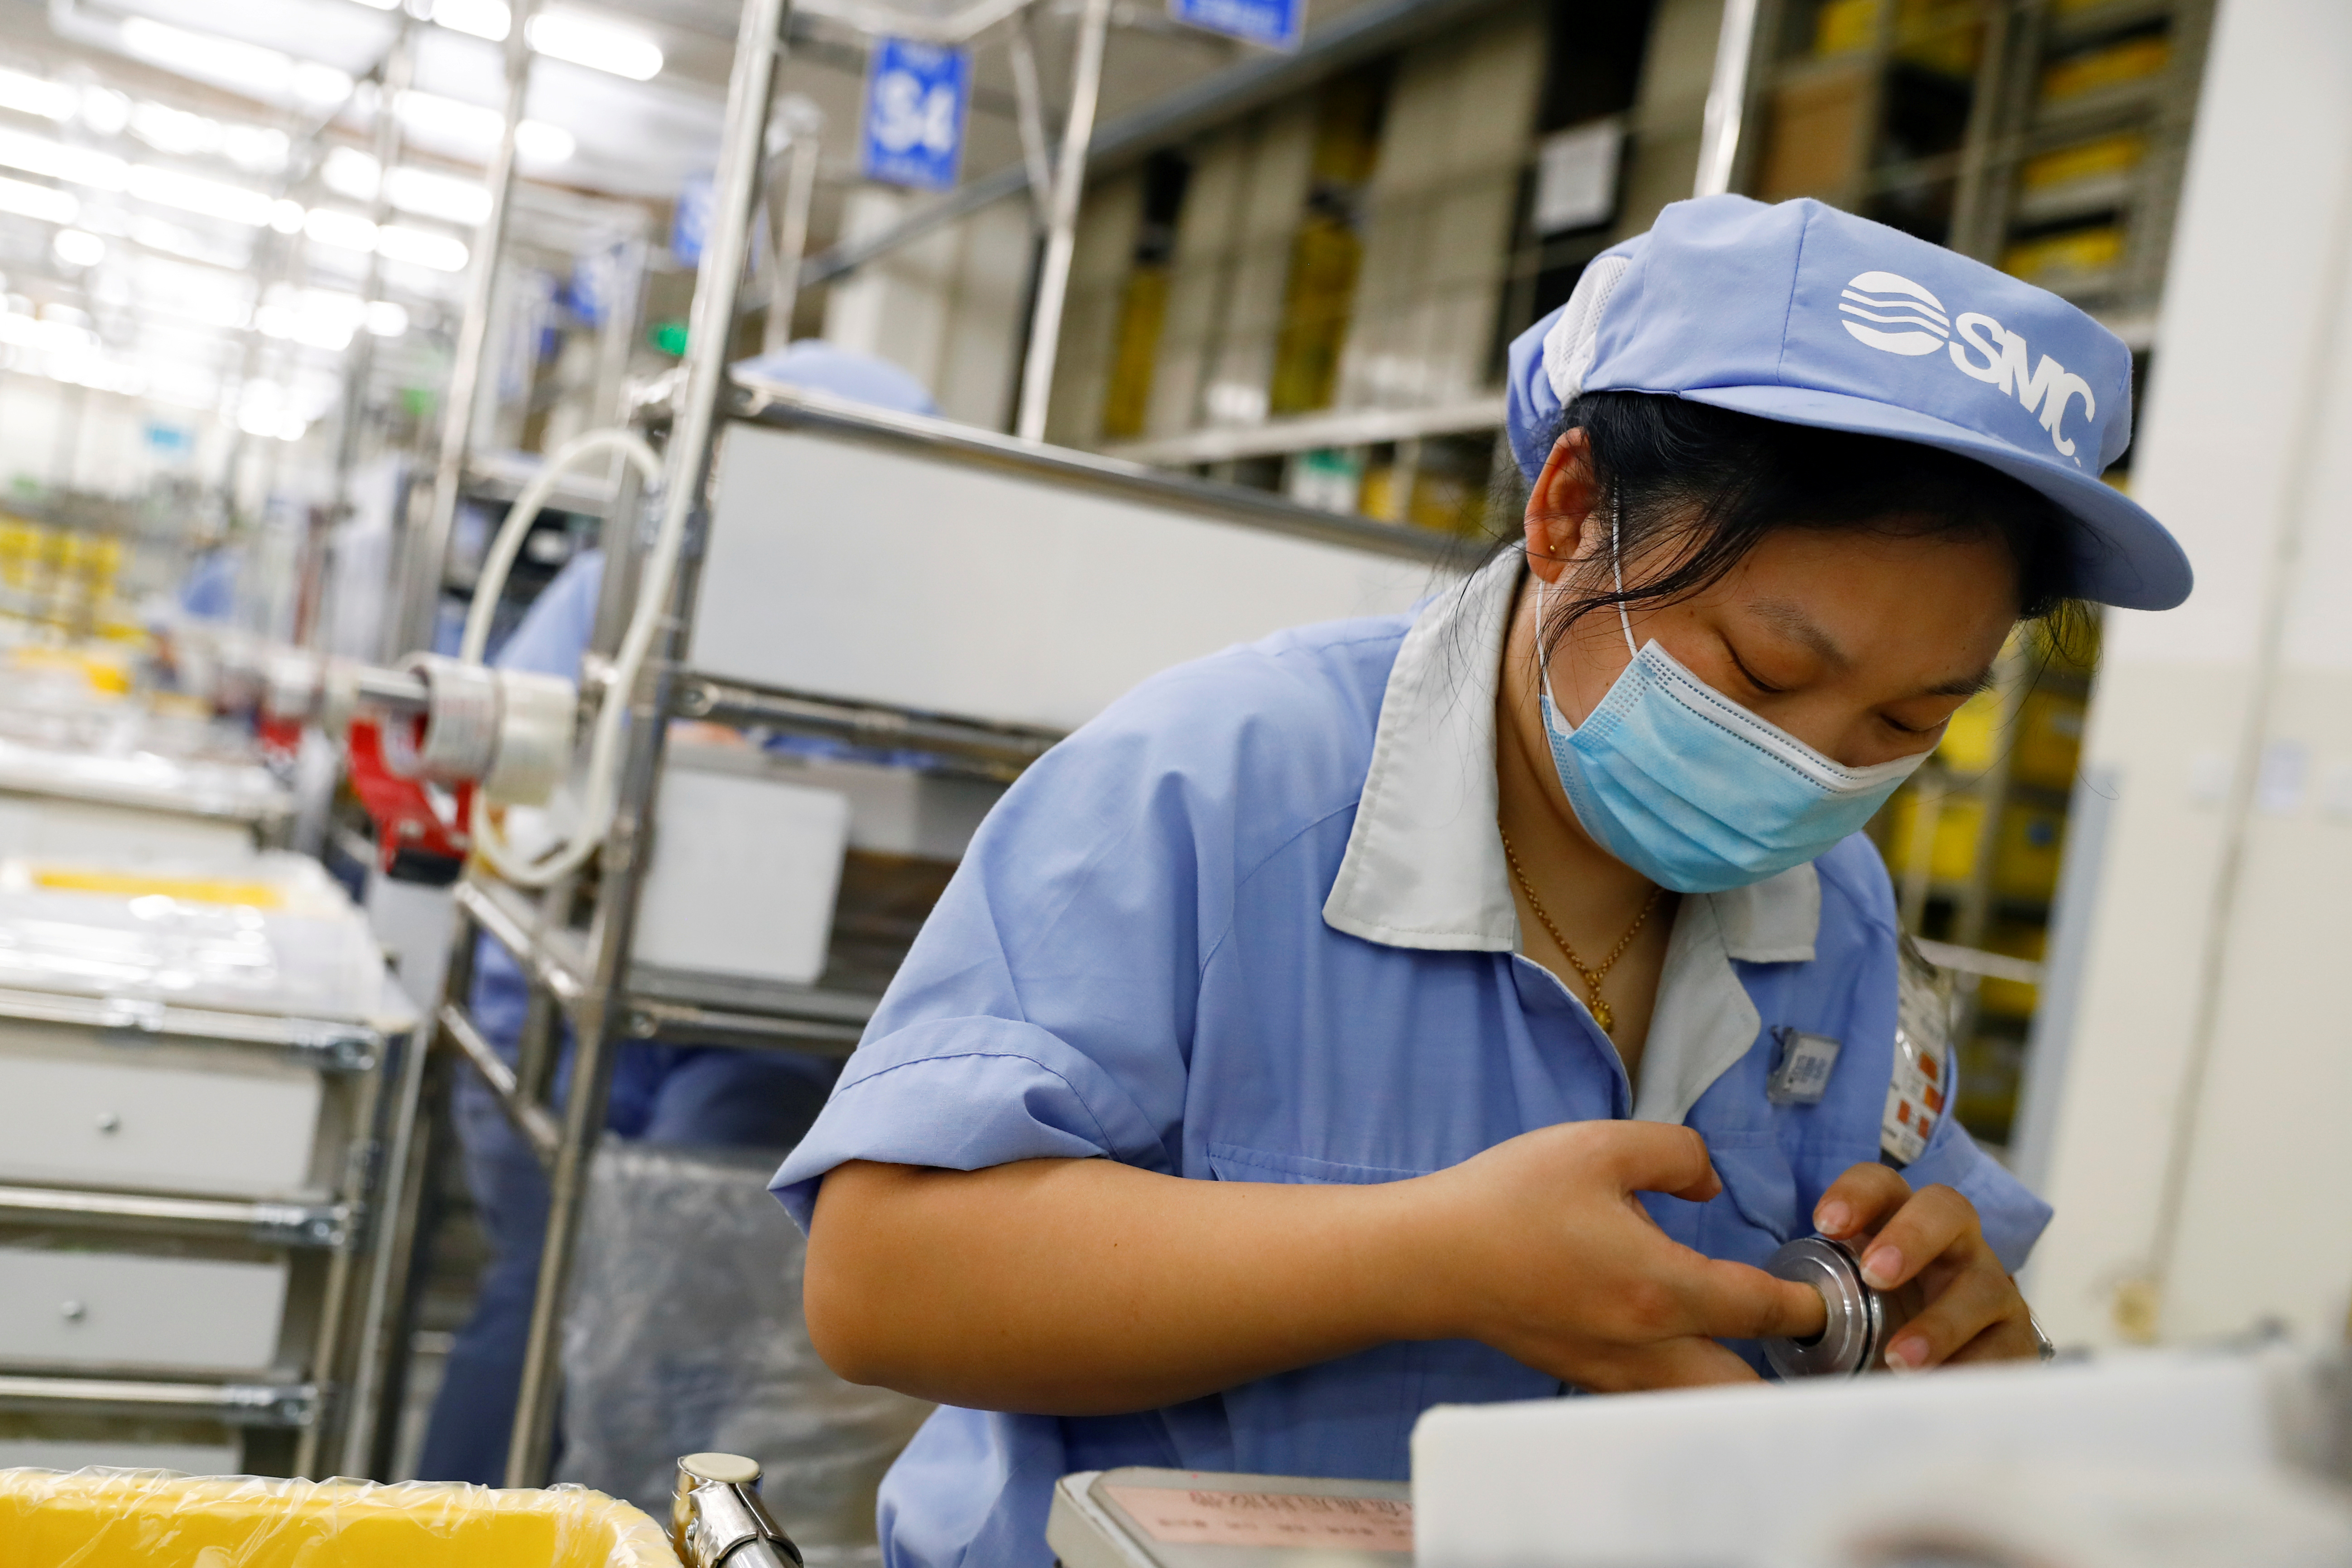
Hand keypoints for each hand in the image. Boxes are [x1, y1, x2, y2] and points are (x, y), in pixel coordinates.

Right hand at [1414, 1121, 1828, 1391]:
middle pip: (1744, 1388)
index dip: (1806, 1303)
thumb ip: (1676, 1153)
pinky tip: (1686, 1346)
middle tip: (1806, 1337)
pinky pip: (1659, 1395)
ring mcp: (1612, 1370)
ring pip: (1702, 1401)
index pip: (1762, 1310)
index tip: (1827, 1294)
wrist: (1428, 1258)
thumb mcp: (1598, 1145)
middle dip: (1785, 1370)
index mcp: (1657, 1287)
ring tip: (1757, 1348)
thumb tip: (1710, 1181)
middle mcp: (1643, 1346)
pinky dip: (1688, 1383)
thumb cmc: (1508, 1199)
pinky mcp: (1585, 1375)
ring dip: (1737, 1381)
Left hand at [1812, 1164, 2037, 1369]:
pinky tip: (1940, 1389)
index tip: (1824, 1224)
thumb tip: (1749, 1306)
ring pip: (1983, 1284)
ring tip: (1900, 1358)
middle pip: (1946, 1210)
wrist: (1940, 1374)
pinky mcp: (2014, 1339)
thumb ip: (1806, 1298)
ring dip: (1940, 1322)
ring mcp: (1989, 1287)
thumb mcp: (1839, 1303)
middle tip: (1874, 1274)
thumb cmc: (1875, 1326)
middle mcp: (1951, 1244)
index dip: (1857, 1195)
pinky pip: (2004, 1349)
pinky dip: (1971, 1368)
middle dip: (1910, 1237)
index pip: (1882, 1185)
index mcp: (1898, 1222)